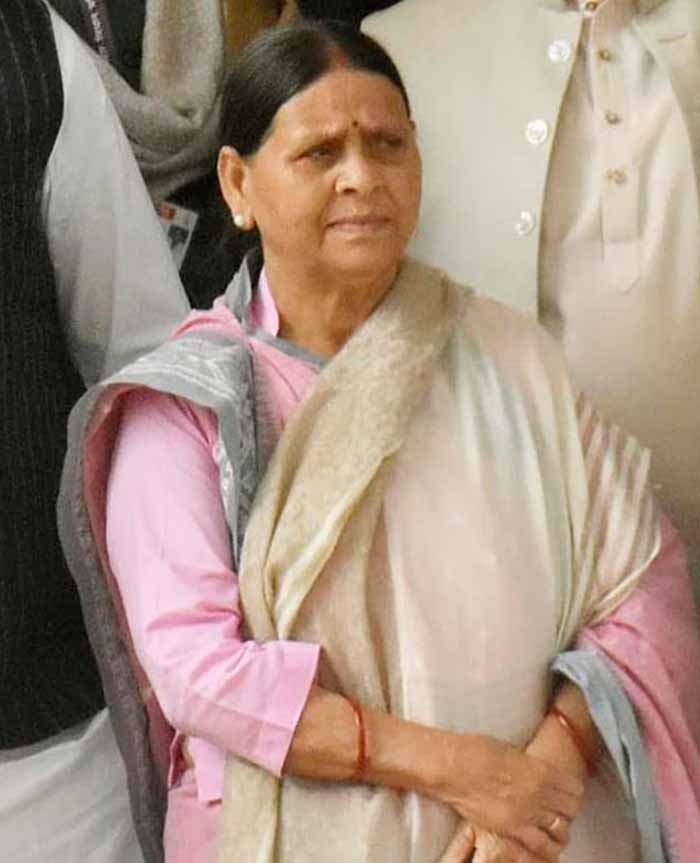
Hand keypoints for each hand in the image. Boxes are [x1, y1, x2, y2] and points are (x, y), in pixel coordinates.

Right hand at [430, 734, 581, 861]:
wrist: (454, 766)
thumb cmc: (475, 752)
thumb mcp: (511, 752)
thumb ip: (530, 766)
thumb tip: (536, 773)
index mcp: (541, 769)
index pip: (574, 788)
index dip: (573, 792)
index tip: (568, 793)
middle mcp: (540, 793)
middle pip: (571, 809)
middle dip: (568, 811)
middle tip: (560, 810)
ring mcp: (528, 813)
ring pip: (561, 829)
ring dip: (559, 829)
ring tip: (553, 829)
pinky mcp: (513, 829)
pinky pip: (542, 845)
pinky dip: (548, 847)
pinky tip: (547, 847)